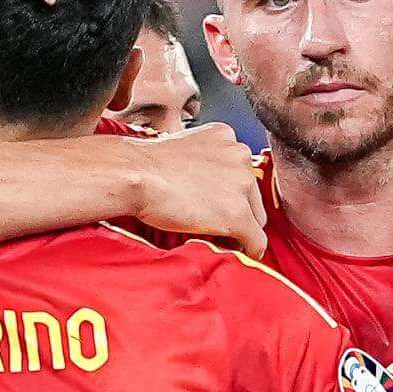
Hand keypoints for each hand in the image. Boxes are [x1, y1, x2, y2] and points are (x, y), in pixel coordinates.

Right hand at [133, 123, 267, 253]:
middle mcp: (240, 156)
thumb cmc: (145, 165)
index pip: (240, 171)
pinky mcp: (238, 214)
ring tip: (216, 236)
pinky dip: (250, 250)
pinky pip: (256, 240)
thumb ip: (201, 161)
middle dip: (237, 209)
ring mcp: (241, 185)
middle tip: (213, 222)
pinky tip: (240, 254)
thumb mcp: (182, 149)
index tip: (215, 202)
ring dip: (240, 229)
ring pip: (256, 217)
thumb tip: (201, 185)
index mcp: (226, 137)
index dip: (229, 192)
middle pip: (252, 194)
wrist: (136, 174)